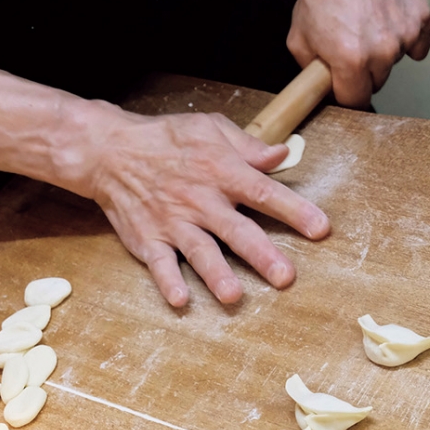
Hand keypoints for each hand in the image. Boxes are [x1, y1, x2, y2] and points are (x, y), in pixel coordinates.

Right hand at [76, 105, 330, 306]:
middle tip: (285, 277)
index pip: (264, 192)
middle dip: (262, 254)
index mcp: (222, 172)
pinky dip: (167, 282)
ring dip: (216, 275)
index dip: (294, 210)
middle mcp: (200, 200)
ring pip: (199, 251)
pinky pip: (158, 264)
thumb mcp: (210, 128)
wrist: (108, 150)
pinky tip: (180, 301)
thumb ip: (249, 146)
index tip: (320, 228)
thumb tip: (284, 154)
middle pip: (236, 230)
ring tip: (233, 296)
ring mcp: (173, 222)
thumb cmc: (167, 138)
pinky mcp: (147, 239)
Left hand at [287, 0, 429, 106]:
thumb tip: (322, 87)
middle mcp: (381, 52)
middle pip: (378, 82)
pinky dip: (408, 38)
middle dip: (365, 71)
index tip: (345, 85)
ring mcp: (404, 35)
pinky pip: (418, 45)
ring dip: (384, 51)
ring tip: (369, 23)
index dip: (346, 93)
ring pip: (396, 61)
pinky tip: (390, 20)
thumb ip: (311, 69)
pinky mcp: (422, 20)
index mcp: (350, 60)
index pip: (355, 100)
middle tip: (353, 44)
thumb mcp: (300, 35)